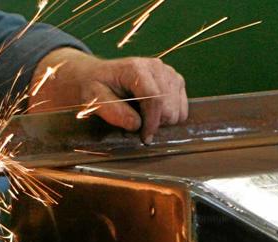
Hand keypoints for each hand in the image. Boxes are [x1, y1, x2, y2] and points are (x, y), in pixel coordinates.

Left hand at [29, 48, 187, 143]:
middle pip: (169, 105)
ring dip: (163, 121)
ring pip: (178, 108)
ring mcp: (168, 72)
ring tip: (144, 121)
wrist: (97, 76)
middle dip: (156, 123)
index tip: (144, 138)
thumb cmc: (95, 88)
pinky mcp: (174, 80)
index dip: (152, 122)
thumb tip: (136, 124)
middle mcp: (156, 67)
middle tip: (139, 130)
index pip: (154, 98)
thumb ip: (113, 111)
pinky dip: (170, 116)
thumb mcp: (94, 99)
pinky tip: (153, 116)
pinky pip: (182, 107)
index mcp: (135, 69)